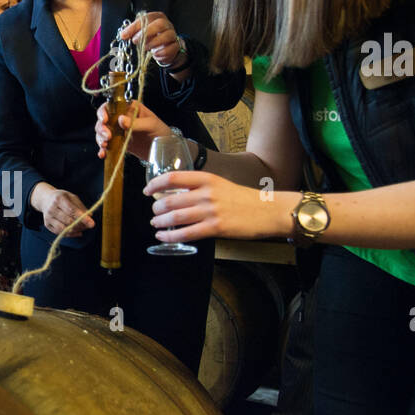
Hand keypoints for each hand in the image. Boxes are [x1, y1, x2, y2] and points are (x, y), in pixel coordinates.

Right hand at [39, 188, 94, 235]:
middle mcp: (51, 209)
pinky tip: (78, 232)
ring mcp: (48, 218)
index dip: (82, 218)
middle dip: (81, 225)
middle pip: (68, 221)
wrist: (45, 199)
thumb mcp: (72, 197)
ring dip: (76, 230)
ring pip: (64, 229)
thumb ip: (81, 206)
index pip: (72, 210)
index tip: (92, 224)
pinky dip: (71, 234)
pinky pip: (60, 233)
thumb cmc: (62, 198)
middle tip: (89, 226)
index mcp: (59, 199)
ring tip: (83, 228)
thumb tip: (89, 217)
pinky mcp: (47, 225)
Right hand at [95, 99, 171, 160]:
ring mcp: (119, 131)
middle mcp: (121, 118)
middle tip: (107, 137)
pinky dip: (103, 150)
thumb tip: (120, 120)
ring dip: (100, 139)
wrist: (165, 149)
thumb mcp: (151, 124)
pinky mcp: (119, 143)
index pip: (111, 105)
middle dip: (101, 128)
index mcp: (129, 108)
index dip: (104, 112)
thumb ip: (136, 123)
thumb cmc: (161, 131)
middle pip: (103, 120)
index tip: (105, 120)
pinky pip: (107, 145)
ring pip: (102, 133)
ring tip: (105, 146)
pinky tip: (103, 154)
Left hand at [119, 12, 186, 70]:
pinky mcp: (176, 46)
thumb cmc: (152, 38)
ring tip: (145, 48)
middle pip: (160, 24)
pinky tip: (154, 54)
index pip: (147, 18)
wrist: (165, 49)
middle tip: (135, 41)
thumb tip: (123, 35)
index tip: (124, 35)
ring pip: (167, 36)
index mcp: (157, 17)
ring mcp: (173, 35)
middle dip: (146, 32)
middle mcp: (166, 24)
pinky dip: (161, 52)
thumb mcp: (141, 33)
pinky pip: (171, 48)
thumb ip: (133, 32)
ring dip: (153, 43)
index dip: (135, 26)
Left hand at [145, 171, 282, 242]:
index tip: (147, 190)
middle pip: (170, 199)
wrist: (267, 211)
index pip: (173, 178)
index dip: (155, 184)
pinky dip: (171, 236)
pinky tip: (163, 236)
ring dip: (160, 222)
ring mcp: (211, 211)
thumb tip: (177, 195)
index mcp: (207, 179)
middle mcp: (207, 193)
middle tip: (154, 213)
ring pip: (175, 217)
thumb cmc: (243, 199)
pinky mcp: (216, 228)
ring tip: (156, 224)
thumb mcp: (221, 185)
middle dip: (157, 208)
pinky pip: (186, 233)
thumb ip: (200, 188)